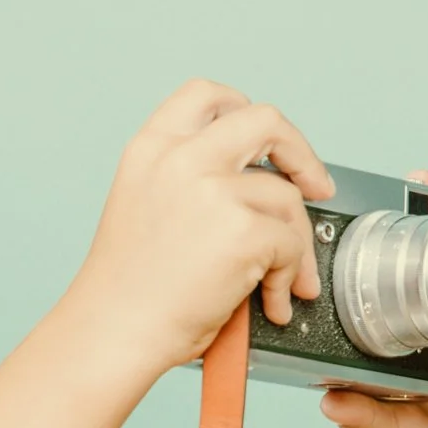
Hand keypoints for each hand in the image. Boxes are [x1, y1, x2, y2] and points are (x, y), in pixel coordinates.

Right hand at [70, 78, 336, 375]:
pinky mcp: (243, 231)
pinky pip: (291, 244)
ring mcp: (213, 190)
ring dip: (295, 243)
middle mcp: (181, 158)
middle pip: (265, 120)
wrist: (113, 332)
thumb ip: (187, 179)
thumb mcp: (143, 206)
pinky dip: (288, 276)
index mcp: (150, 149)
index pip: (207, 95)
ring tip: (280, 281)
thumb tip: (257, 186)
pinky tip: (269, 301)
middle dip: (301, 153)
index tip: (264, 142)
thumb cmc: (126, 289)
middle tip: (314, 184)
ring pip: (287, 197)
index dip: (244, 111)